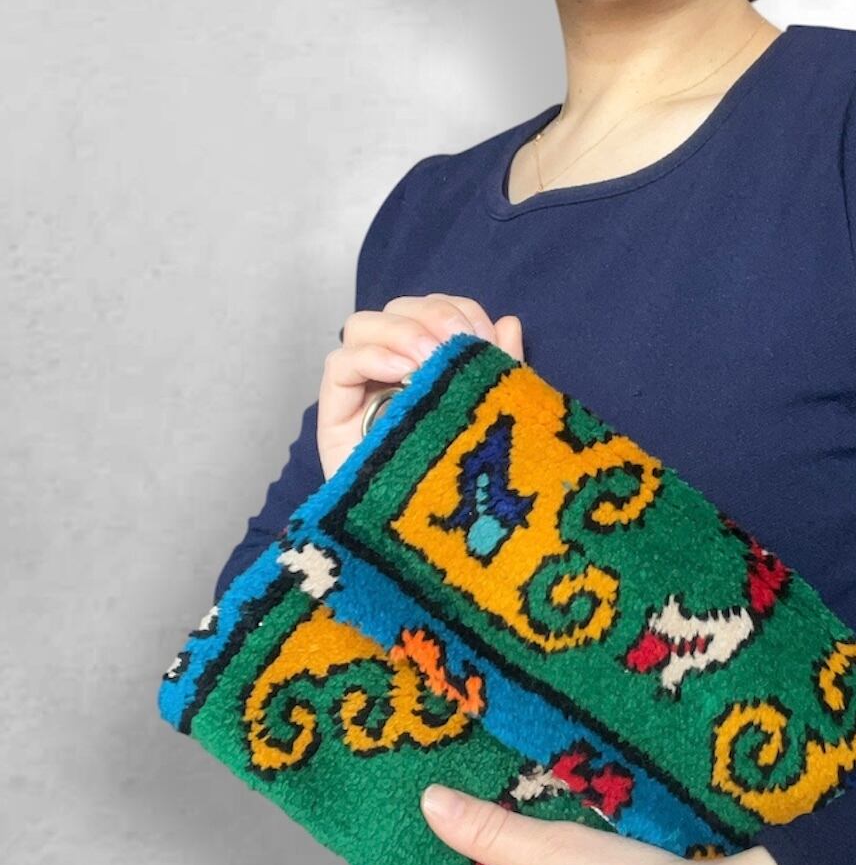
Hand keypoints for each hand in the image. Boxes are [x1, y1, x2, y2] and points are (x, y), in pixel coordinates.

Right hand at [317, 293, 523, 479]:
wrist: (435, 552)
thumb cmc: (468, 491)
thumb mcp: (495, 423)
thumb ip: (502, 372)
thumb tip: (509, 322)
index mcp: (433, 372)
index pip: (433, 314)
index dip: (456, 311)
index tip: (482, 334)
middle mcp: (393, 377)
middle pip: (397, 311)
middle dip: (430, 316)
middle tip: (457, 343)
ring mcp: (363, 395)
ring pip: (363, 327)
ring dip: (401, 330)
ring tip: (431, 358)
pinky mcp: (337, 419)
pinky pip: (339, 366)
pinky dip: (370, 356)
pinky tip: (404, 372)